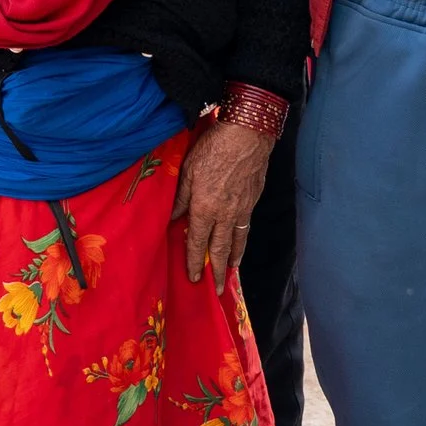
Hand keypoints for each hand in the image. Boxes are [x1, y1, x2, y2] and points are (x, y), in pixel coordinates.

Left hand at [173, 120, 274, 282]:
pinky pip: (246, 228)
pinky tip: (241, 245)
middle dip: (216, 271)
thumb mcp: (187, 170)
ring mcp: (241, 208)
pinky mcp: (252, 200)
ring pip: (236, 241)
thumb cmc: (212, 147)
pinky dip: (243, 242)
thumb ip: (180, 197)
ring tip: (229, 273)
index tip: (193, 278)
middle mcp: (224, 214)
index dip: (194, 261)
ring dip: (232, 260)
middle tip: (216, 290)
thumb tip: (172, 218)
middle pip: (219, 249)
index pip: (197, 242)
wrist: (247, 135)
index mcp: (204, 207)